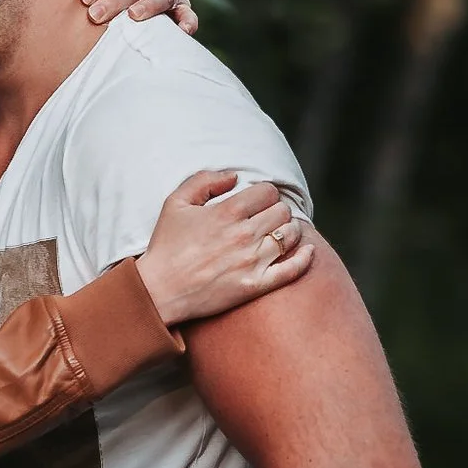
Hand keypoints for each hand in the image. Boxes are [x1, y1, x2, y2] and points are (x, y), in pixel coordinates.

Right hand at [134, 171, 313, 325]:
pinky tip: (308, 250)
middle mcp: (244, 234)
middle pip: (282, 211)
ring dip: (290, 229)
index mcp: (227, 212)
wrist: (159, 291)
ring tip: (280, 232)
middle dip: (276, 210)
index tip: (257, 201)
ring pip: (291, 235)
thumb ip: (204, 180)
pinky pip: (294, 269)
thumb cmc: (166, 246)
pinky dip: (306, 257)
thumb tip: (234, 177)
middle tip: (266, 217)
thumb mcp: (175, 203)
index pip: (267, 191)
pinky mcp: (256, 285)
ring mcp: (253, 261)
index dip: (264, 193)